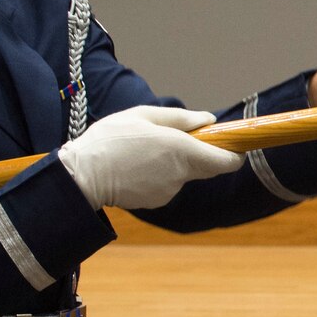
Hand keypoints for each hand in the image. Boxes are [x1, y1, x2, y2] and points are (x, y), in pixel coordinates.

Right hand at [57, 105, 244, 209]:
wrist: (82, 175)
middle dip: (204, 154)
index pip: (226, 161)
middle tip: (180, 140)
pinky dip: (160, 175)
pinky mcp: (158, 201)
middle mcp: (181, 173)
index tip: (232, 145)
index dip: (234, 154)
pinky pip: (168, 184)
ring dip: (176, 164)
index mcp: (182, 150)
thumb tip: (208, 120)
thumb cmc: (110, 139)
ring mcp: (170, 190)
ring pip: (185, 174)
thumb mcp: (143, 116)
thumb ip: (180, 118)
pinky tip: (137, 166)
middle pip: (209, 168)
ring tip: (144, 151)